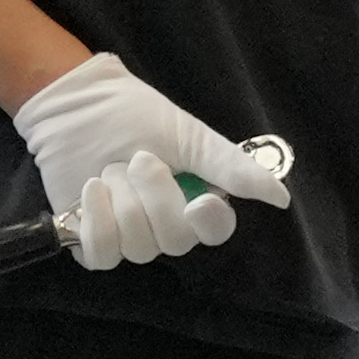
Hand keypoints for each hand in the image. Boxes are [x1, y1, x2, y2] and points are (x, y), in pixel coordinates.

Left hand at [9, 50, 294, 271]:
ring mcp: (128, 236)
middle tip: (138, 159)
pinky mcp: (90, 241)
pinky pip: (102, 255)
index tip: (200, 202)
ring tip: (111, 168)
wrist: (76, 103)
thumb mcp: (189, 136)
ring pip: (138, 248)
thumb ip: (232, 167)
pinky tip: (92, 189)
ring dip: (123, 201)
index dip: (209, 223)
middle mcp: (164, 224)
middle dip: (154, 197)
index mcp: (194, 199)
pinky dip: (97, 221)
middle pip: (174, 241)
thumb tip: (281, 198)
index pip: (214, 232)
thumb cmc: (134, 114)